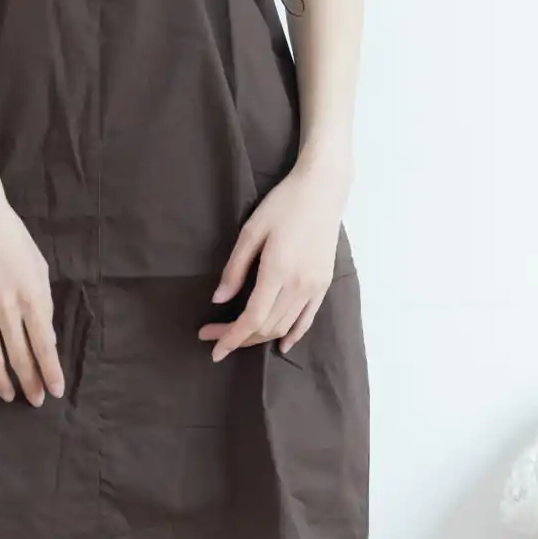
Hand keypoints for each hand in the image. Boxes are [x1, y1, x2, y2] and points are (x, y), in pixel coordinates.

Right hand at [0, 187, 65, 404]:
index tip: (55, 391)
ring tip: (8, 395)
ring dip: (2, 380)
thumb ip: (43, 303)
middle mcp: (7, 308)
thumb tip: (45, 336)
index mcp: (33, 297)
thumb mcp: (38, 266)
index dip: (51, 371)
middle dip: (30, 382)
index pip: (45, 345)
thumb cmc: (12, 236)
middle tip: (35, 400)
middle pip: (20, 357)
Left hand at [200, 166, 347, 359]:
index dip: (231, 337)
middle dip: (238, 338)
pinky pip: (307, 319)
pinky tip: (281, 345)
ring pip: (284, 326)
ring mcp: (315, 286)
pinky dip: (292, 335)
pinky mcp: (324, 284)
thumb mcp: (251, 231)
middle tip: (214, 336)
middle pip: (266, 327)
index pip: (252, 318)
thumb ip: (235, 268)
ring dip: (260, 337)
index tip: (213, 348)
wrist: (322, 190)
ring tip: (238, 337)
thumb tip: (219, 301)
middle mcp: (299, 285)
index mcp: (277, 270)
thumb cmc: (283, 204)